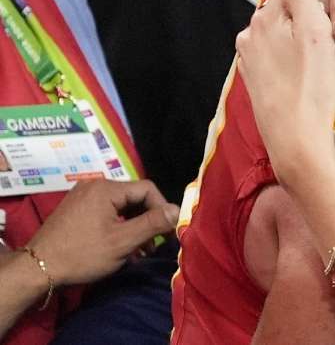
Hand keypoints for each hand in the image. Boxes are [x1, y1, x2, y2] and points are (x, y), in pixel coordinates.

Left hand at [26, 179, 177, 285]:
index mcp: (106, 188)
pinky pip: (105, 212)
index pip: (147, 189)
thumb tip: (179, 210)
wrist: (36, 269)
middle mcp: (94, 186)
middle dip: (147, 220)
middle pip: (133, 197)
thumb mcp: (123, 242)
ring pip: (120, 207)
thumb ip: (153, 223)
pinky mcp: (75, 209)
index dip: (162, 209)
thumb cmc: (82, 254)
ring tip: (138, 251)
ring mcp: (82, 196)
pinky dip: (117, 226)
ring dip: (133, 226)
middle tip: (153, 245)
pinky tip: (120, 247)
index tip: (167, 232)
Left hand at [237, 0, 334, 186]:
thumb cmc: (312, 87)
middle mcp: (250, 36)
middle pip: (289, 12)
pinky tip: (311, 71)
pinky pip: (281, 57)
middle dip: (312, 17)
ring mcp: (252, 61)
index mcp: (263, 19)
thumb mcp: (314, 31)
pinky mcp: (259, 82)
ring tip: (328, 56)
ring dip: (305, 39)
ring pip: (285, 35)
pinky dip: (297, 58)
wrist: (296, 141)